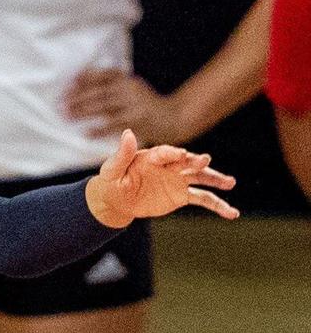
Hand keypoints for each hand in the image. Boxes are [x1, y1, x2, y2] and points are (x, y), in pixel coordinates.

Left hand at [64, 68, 186, 144]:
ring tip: (67, 116)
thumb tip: (78, 80)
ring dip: (83, 112)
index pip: (100, 76)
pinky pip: (114, 126)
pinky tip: (86, 133)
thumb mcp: (131, 85)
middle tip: (59, 104)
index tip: (67, 85)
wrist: (175, 117)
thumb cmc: (145, 102)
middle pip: (98, 92)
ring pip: (103, 107)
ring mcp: (133, 106)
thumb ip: (111, 83)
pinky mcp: (137, 122)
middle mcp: (128, 89)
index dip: (83, 80)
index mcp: (125, 79)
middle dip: (77, 98)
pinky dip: (99, 130)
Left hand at [85, 129, 238, 228]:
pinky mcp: (181, 195)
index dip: (173, 153)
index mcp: (151, 156)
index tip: (182, 153)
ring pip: (200, 178)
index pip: (164, 153)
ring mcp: (177, 180)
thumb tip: (128, 132)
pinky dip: (218, 205)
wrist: (118, 199)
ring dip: (215, 179)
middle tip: (206, 161)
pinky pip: (203, 199)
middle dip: (195, 162)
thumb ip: (122, 153)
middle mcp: (168, 166)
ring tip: (231, 182)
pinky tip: (232, 212)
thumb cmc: (112, 180)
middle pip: (185, 162)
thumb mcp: (112, 168)